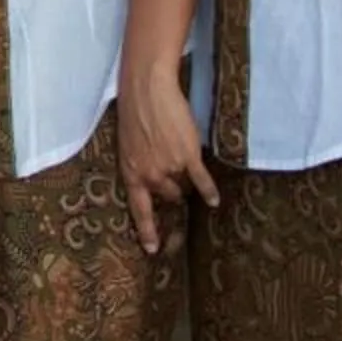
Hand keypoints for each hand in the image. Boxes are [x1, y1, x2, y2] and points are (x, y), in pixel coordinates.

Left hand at [115, 67, 215, 256]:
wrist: (147, 91)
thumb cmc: (133, 113)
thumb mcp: (127, 145)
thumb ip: (139, 165)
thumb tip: (152, 179)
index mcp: (130, 172)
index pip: (139, 209)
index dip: (147, 231)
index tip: (152, 249)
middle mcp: (150, 175)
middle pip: (167, 195)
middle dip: (171, 189)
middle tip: (174, 175)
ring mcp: (169, 167)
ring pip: (183, 185)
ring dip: (185, 180)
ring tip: (184, 162)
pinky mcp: (188, 157)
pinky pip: (201, 182)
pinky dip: (208, 191)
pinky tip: (214, 200)